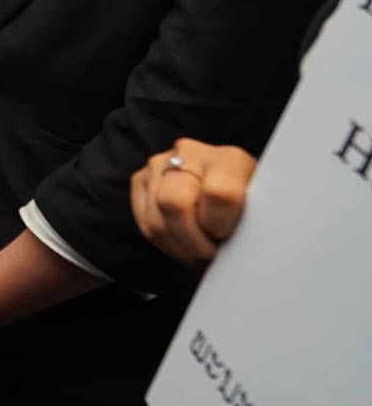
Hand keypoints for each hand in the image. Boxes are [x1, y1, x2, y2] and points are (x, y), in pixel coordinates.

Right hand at [130, 138, 256, 267]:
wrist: (234, 196)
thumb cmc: (251, 210)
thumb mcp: (263, 213)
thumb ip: (254, 223)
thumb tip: (244, 252)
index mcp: (229, 158)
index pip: (219, 194)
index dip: (221, 226)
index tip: (229, 236)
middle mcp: (189, 153)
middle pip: (174, 202)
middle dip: (192, 241)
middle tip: (210, 252)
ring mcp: (160, 164)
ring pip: (155, 220)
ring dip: (179, 247)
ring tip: (200, 251)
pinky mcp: (140, 179)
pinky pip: (144, 223)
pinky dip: (165, 242)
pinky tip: (184, 242)